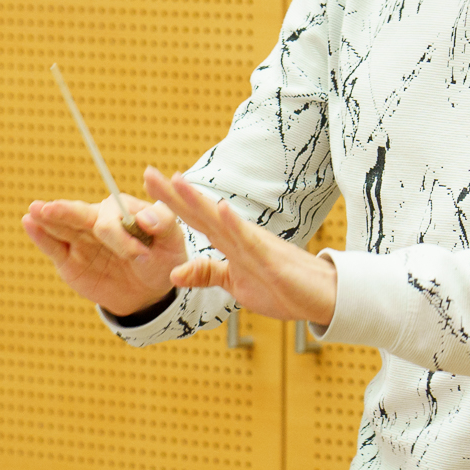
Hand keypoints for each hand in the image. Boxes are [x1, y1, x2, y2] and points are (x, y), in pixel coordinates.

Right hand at [22, 192, 187, 316]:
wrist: (148, 291)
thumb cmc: (162, 260)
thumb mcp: (173, 243)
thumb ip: (164, 225)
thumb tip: (145, 216)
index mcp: (125, 210)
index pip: (116, 217)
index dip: (121, 235)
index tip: (139, 255)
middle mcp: (100, 220)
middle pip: (83, 214)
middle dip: (67, 211)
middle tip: (51, 208)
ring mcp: (82, 239)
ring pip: (64, 226)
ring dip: (49, 218)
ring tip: (35, 210)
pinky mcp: (69, 260)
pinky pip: (53, 246)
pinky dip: (41, 235)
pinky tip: (29, 222)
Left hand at [143, 167, 336, 326]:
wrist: (322, 296)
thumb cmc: (282, 287)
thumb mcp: (235, 283)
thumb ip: (207, 273)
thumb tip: (173, 273)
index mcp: (230, 241)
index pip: (195, 217)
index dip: (170, 201)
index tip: (148, 181)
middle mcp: (239, 236)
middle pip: (201, 211)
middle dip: (173, 194)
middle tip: (147, 173)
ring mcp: (254, 244)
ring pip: (220, 219)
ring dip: (198, 201)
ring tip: (176, 182)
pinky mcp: (269, 258)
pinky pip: (249, 240)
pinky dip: (234, 224)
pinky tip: (221, 208)